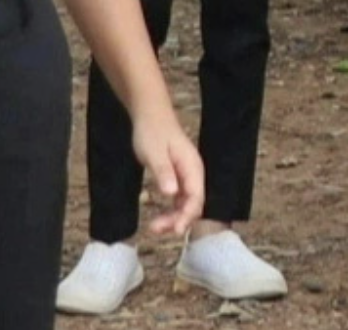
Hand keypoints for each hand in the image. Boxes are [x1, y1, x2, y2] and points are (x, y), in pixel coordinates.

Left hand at [133, 112, 206, 238]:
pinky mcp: (178, 179)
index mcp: (192, 167)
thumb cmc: (152, 133)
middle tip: (155, 229)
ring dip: (173, 218)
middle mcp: (193, 174)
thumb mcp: (154, 152)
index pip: (196, 197)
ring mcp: (187, 177)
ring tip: (154, 228)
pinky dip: (171, 212)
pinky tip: (158, 219)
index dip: (188, 215)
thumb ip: (164, 172)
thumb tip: (171, 192)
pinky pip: (179, 201)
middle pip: (193, 204)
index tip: (176, 230)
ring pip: (186, 205)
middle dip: (178, 220)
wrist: (151, 117)